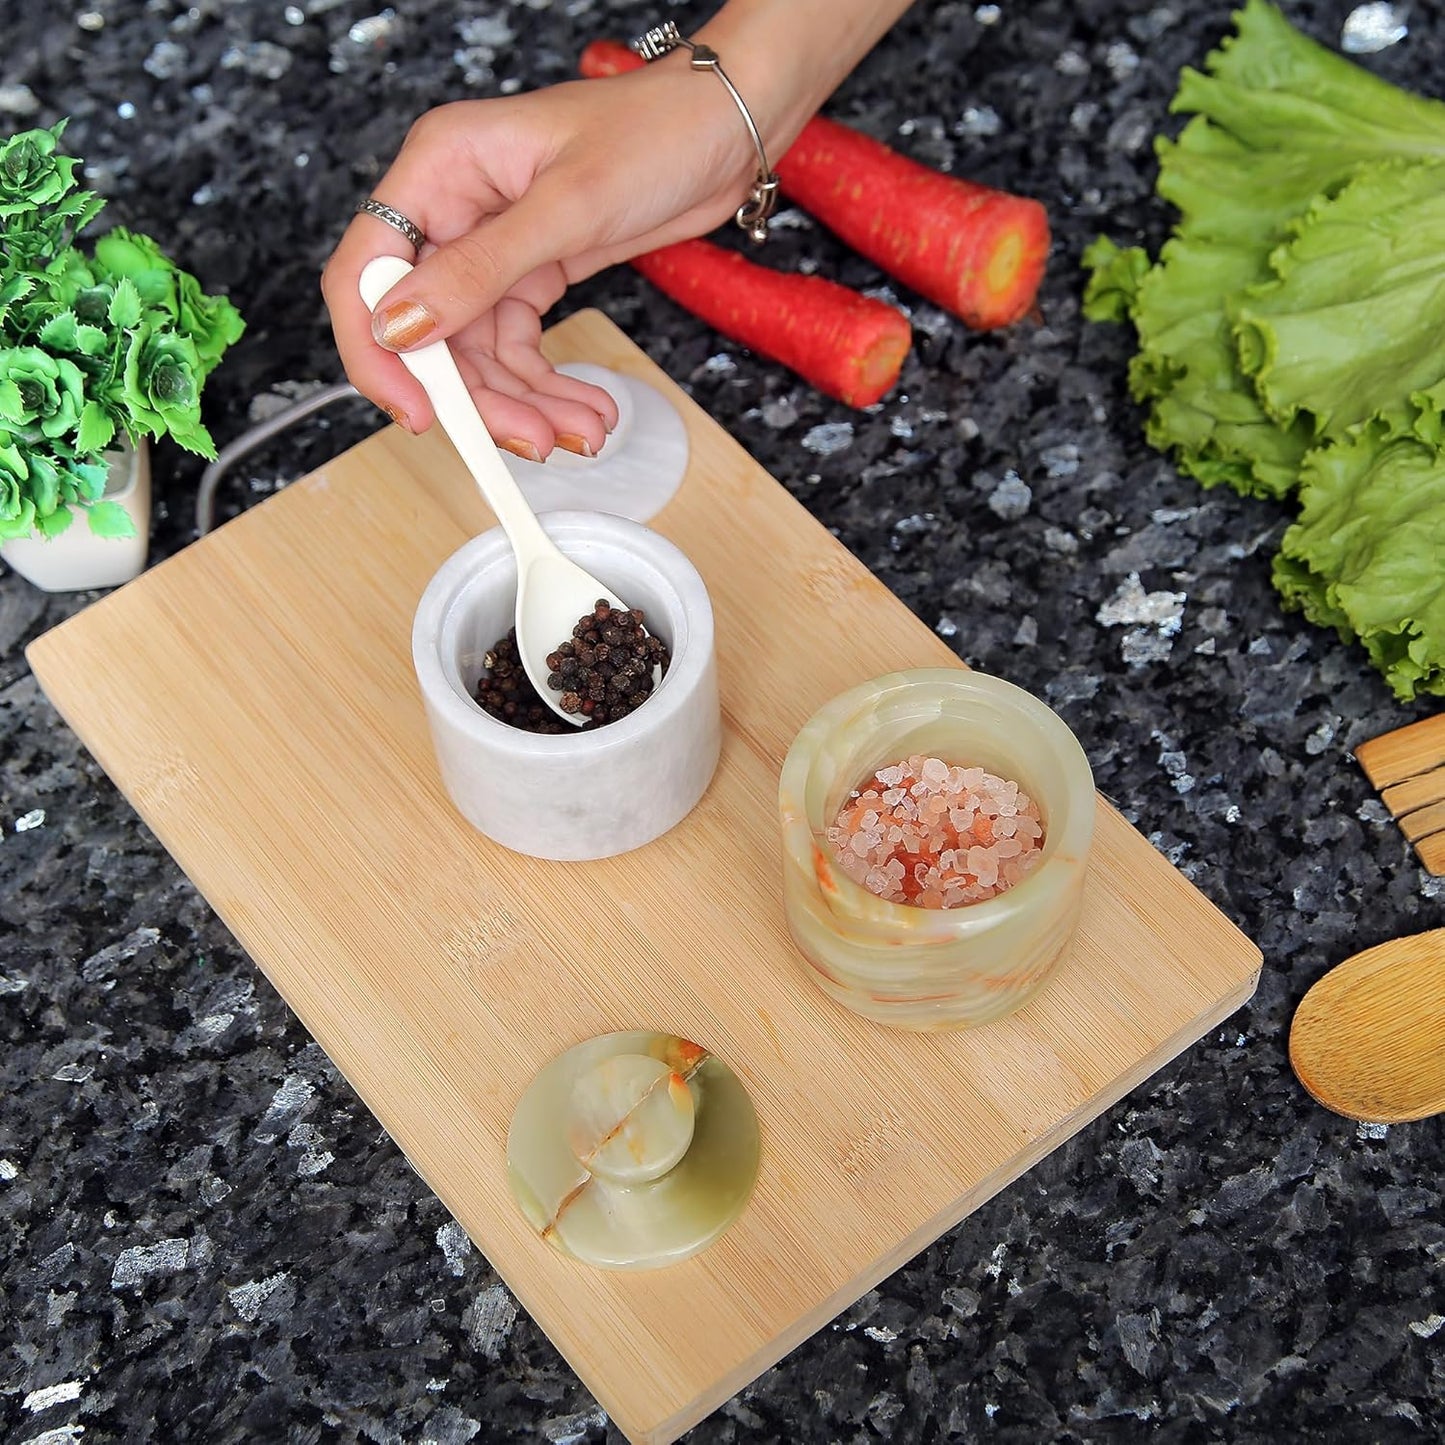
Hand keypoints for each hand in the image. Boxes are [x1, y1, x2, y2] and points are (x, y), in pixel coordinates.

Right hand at [322, 68, 754, 458]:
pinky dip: (548, 386)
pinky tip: (584, 409)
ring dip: (525, 403)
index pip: (368, 271)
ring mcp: (492, 244)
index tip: (420, 413)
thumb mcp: (568, 205)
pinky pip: (519, 347)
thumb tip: (403, 326)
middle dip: (478, 395)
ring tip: (580, 432)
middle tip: (529, 440)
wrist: (725, 130)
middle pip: (429, 328)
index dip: (379, 351)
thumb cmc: (655, 132)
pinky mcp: (532, 271)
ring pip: (480, 351)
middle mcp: (454, 207)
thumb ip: (481, 270)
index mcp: (440, 167)